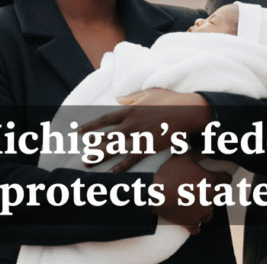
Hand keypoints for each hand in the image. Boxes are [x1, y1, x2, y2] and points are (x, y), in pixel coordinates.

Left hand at [78, 89, 213, 171]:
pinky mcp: (148, 148)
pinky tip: (111, 174)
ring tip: (87, 163)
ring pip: (114, 149)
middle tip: (81, 152)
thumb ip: (131, 97)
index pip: (104, 120)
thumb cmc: (169, 100)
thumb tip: (118, 99)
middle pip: (106, 137)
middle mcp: (130, 125)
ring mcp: (138, 138)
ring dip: (100, 156)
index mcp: (129, 110)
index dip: (90, 126)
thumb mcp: (148, 93)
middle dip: (92, 145)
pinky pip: (131, 160)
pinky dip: (120, 168)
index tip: (79, 132)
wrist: (187, 112)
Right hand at [151, 153, 231, 233]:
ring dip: (206, 208)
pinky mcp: (191, 223)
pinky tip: (190, 218)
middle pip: (222, 196)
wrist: (152, 192)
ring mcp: (201, 212)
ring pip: (211, 213)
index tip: (219, 176)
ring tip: (197, 203)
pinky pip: (197, 228)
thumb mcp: (184, 157)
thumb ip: (198, 156)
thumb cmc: (168, 173)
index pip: (227, 179)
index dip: (223, 176)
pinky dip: (195, 224)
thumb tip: (206, 156)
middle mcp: (210, 197)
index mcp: (210, 180)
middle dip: (217, 191)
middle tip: (206, 188)